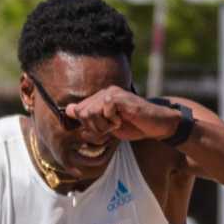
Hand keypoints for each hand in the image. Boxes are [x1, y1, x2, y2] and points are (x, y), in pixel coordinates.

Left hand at [63, 87, 182, 142]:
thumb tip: (68, 110)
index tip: (103, 130)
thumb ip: (89, 121)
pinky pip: (104, 110)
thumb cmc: (133, 126)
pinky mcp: (119, 97)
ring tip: (116, 124)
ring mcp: (112, 93)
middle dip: (94, 127)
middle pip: (81, 113)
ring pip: (90, 112)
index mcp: (100, 99)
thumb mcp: (107, 128)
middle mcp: (104, 93)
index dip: (87, 126)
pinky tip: (123, 120)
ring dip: (102, 126)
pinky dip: (112, 121)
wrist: (155, 125)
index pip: (78, 111)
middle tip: (110, 128)